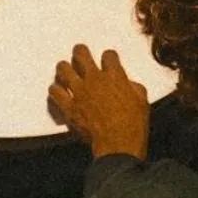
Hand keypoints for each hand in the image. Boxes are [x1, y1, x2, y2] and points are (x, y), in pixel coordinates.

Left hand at [49, 44, 149, 160]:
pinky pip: (54, 91)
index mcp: (114, 76)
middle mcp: (94, 79)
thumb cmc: (133, 126)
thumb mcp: (142, 102)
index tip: (108, 61)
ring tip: (66, 72)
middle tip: (80, 54)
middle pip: (81, 53)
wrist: (118, 146)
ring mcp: (79, 92)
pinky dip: (55, 90)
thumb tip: (128, 84)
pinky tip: (58, 92)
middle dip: (80, 52)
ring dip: (64, 69)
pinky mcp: (69, 107)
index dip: (109, 57)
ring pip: (63, 68)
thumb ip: (133, 87)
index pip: (108, 55)